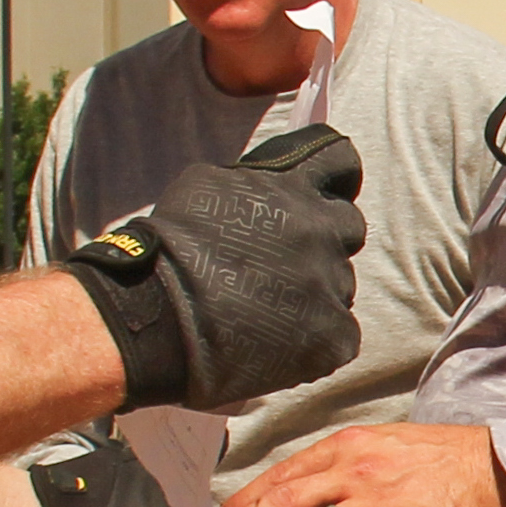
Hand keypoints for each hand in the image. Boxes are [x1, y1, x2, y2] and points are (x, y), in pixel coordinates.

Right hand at [60, 126, 366, 411]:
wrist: (158, 317)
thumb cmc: (170, 250)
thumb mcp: (207, 186)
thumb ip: (253, 182)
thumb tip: (271, 183)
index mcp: (293, 187)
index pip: (340, 162)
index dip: (333, 179)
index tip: (319, 194)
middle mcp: (321, 231)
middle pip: (347, 228)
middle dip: (323, 240)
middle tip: (284, 264)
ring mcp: (332, 285)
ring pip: (340, 284)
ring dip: (315, 292)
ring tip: (268, 311)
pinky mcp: (333, 336)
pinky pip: (340, 334)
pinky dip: (315, 339)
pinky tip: (278, 344)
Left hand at [204, 422, 505, 506]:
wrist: (503, 471)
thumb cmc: (443, 461)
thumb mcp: (385, 445)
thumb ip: (344, 465)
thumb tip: (302, 492)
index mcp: (348, 446)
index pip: (282, 475)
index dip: (245, 503)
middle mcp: (357, 470)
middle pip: (286, 502)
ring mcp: (381, 504)